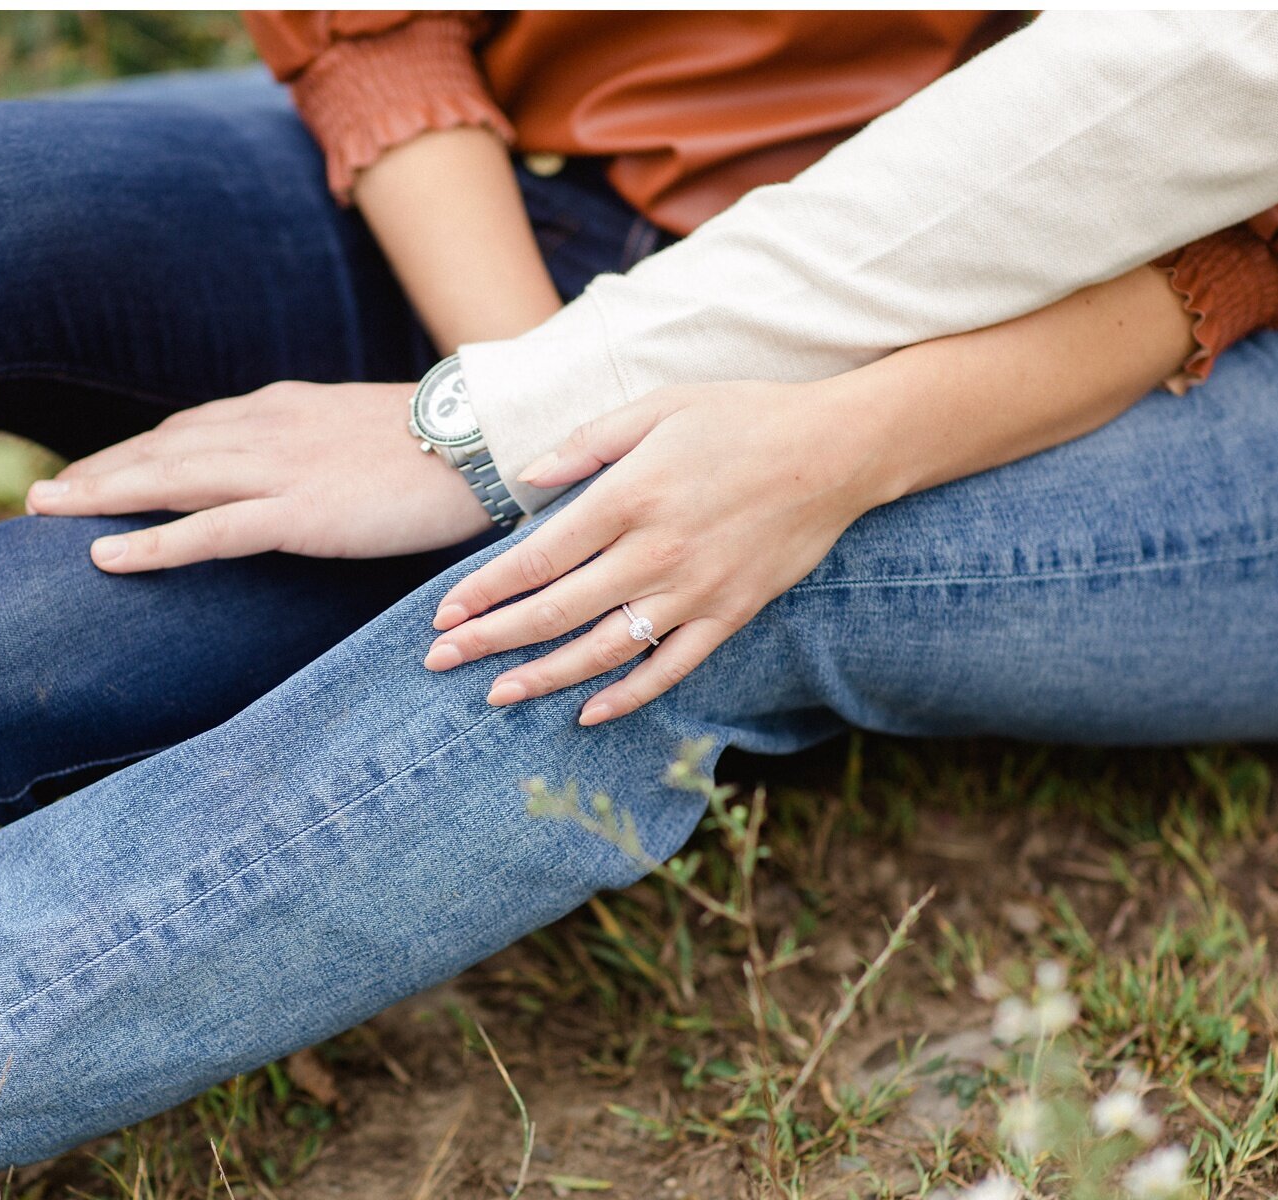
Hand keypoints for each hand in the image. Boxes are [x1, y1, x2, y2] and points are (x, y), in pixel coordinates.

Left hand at [26, 381, 493, 568]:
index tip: (94, 473)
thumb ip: (316, 451)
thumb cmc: (439, 450)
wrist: (489, 441)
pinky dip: (151, 542)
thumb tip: (298, 479)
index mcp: (283, 408)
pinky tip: (105, 555)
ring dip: (101, 495)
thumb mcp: (363, 439)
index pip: (190, 430)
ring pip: (168, 479)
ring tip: (46, 512)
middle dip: (97, 471)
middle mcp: (267, 428)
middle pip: (161, 449)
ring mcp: (280, 469)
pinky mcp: (300, 512)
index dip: (136, 452)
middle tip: (40, 495)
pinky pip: (208, 530)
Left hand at [426, 378, 903, 724]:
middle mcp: (657, 552)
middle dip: (490, 641)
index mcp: (630, 496)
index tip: (443, 615)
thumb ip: (586, 443)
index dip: (484, 591)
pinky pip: (671, 668)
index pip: (537, 557)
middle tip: (438, 663)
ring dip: (544, 677)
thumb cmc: (742, 417)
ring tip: (495, 696)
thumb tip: (525, 478)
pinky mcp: (731, 614)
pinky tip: (586, 714)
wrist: (838, 450)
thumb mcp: (658, 407)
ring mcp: (695, 591)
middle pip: (556, 611)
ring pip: (604, 650)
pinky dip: (627, 696)